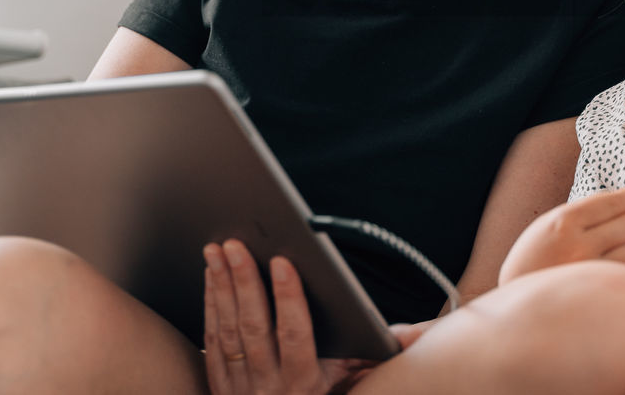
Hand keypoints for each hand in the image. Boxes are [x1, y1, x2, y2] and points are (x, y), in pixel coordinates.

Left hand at [203, 240, 373, 394]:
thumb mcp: (352, 382)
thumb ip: (375, 353)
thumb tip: (414, 333)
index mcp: (305, 382)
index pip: (296, 334)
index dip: (288, 297)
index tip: (283, 261)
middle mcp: (269, 385)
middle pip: (254, 326)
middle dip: (245, 282)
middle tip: (236, 244)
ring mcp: (240, 385)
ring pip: (228, 329)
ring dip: (222, 286)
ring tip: (217, 250)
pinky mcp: (219, 383)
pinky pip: (211, 340)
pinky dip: (210, 305)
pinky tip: (210, 276)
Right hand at [498, 182, 624, 282]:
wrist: (518, 309)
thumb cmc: (534, 262)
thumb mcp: (547, 227)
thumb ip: (581, 214)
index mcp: (562, 222)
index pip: (610, 201)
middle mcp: (578, 244)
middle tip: (613, 235)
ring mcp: (591, 272)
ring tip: (611, 256)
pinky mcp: (603, 294)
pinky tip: (613, 275)